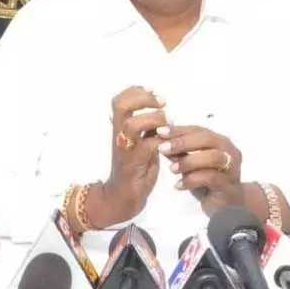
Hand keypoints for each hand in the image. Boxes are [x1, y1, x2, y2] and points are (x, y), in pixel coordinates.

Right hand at [100, 87, 166, 225]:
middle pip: (120, 105)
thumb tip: (162, 113)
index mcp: (120, 128)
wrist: (122, 197)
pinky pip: (148, 146)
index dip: (137, 91)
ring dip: (153, 120)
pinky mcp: (133, 164)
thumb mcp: (141, 144)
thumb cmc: (134, 170)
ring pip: (133, 124)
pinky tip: (170, 145)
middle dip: (144, 99)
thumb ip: (147, 130)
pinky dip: (162, 142)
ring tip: (166, 125)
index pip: (120, 100)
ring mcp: (124, 149)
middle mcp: (119, 135)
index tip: (155, 94)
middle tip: (162, 103)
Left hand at [158, 125, 243, 215]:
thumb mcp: (191, 164)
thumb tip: (160, 139)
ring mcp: (231, 168)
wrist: (226, 205)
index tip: (160, 131)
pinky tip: (178, 185)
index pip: (199, 130)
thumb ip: (180, 152)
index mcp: (220, 142)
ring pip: (213, 157)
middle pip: (207, 139)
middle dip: (183, 142)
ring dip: (189, 161)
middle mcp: (229, 151)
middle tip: (163, 148)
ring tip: (171, 169)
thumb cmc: (207, 181)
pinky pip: (211, 178)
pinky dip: (192, 180)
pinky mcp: (228, 186)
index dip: (179, 130)